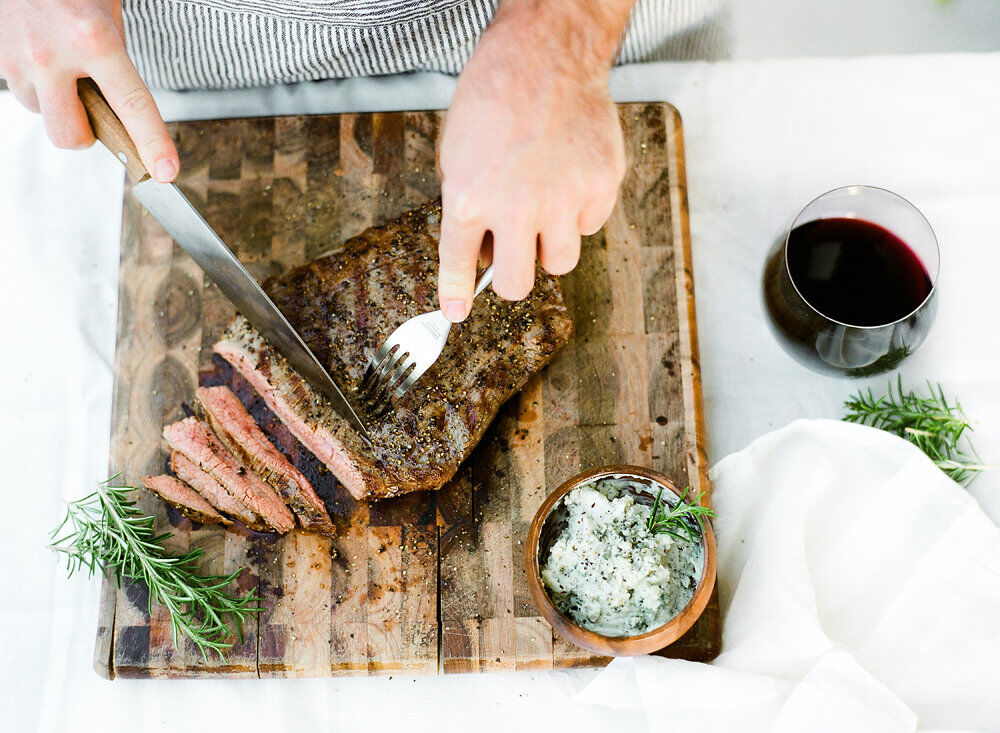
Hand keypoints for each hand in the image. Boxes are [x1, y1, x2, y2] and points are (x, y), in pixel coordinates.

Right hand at [0, 0, 177, 180]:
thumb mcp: (107, 12)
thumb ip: (116, 58)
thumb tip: (123, 107)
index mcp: (92, 39)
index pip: (131, 105)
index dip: (152, 143)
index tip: (165, 172)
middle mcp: (51, 55)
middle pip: (71, 136)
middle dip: (86, 135)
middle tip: (97, 112)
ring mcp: (17, 60)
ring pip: (45, 115)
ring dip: (60, 104)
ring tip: (65, 65)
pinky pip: (25, 93)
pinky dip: (39, 85)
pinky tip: (44, 56)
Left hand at [436, 0, 627, 320]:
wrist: (546, 54)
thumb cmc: (495, 94)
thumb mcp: (455, 150)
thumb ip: (465, 204)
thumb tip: (480, 247)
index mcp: (467, 199)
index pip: (457, 266)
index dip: (455, 295)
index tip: (456, 312)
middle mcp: (513, 210)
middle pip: (515, 285)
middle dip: (510, 274)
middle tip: (512, 252)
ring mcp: (560, 201)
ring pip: (558, 263)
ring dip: (548, 245)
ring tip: (544, 206)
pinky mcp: (599, 188)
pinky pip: (588, 224)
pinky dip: (578, 210)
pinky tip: (568, 175)